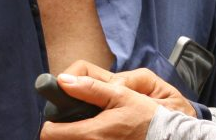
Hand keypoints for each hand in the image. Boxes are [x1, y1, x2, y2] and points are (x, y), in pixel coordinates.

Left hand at [39, 73, 157, 139]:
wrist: (166, 137)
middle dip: (61, 129)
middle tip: (74, 118)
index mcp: (91, 133)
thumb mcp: (121, 94)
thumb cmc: (147, 117)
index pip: (49, 134)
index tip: (59, 114)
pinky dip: (86, 139)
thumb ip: (90, 88)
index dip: (51, 121)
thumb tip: (63, 81)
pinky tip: (99, 133)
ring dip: (73, 135)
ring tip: (88, 124)